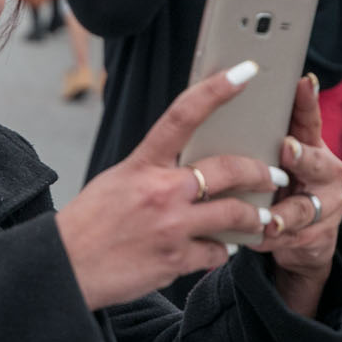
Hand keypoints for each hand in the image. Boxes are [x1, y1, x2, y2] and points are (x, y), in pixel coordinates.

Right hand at [56, 62, 284, 310]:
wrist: (65, 269)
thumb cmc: (89, 222)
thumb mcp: (117, 180)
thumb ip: (154, 169)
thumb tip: (190, 164)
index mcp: (142, 164)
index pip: (184, 115)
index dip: (217, 89)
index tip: (245, 72)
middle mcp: (160, 191)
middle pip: (228, 169)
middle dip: (261, 171)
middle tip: (276, 174)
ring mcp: (170, 227)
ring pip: (233, 214)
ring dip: (254, 216)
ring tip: (261, 216)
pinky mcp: (174, 261)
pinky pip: (215, 253)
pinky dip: (222, 250)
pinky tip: (223, 248)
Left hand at [249, 74, 341, 317]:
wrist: (300, 239)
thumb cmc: (276, 186)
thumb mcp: (272, 159)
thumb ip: (258, 138)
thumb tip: (217, 98)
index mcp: (310, 145)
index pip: (309, 118)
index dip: (307, 101)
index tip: (303, 82)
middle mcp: (326, 171)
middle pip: (317, 162)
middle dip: (302, 156)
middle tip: (286, 148)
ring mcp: (327, 204)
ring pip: (305, 208)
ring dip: (285, 214)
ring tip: (269, 218)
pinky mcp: (320, 236)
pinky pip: (295, 239)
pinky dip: (273, 240)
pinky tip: (256, 240)